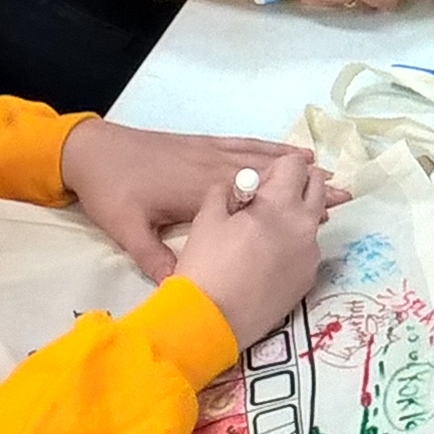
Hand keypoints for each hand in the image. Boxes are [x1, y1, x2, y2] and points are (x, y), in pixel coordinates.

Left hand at [61, 118, 337, 280]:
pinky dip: (267, 146)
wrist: (91, 150)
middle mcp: (212, 167)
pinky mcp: (201, 144)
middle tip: (342, 190)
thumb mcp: (128, 231)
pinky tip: (284, 148)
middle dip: (305, 183)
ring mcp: (208, 152)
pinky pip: (242, 143)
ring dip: (293, 163)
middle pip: (268, 175)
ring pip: (259, 157)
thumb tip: (182, 290)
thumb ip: (156, 259)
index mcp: (200, 191)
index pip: (255, 199)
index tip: (323, 211)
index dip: (290, 205)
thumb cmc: (111, 192)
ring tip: (325, 169)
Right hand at [172, 154, 328, 343]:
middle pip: (317, 187)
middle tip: (270, 199)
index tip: (261, 183)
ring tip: (266, 233)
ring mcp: (311, 254)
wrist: (212, 320)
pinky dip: (294, 245)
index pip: (297, 164)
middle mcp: (305, 226)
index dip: (277, 169)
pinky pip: (308, 249)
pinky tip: (269, 260)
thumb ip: (227, 191)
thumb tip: (240, 186)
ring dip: (297, 215)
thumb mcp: (208, 217)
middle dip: (297, 184)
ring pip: (314, 220)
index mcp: (281, 204)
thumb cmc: (206, 265)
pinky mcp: (309, 279)